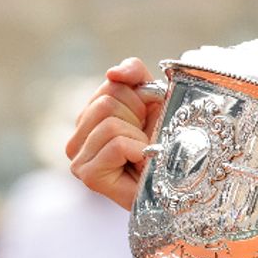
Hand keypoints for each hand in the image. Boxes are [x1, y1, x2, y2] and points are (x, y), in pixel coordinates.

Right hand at [67, 58, 163, 208]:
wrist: (180, 184)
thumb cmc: (166, 144)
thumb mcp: (154, 100)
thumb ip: (134, 74)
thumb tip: (113, 73)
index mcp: (88, 118)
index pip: (111, 85)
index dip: (140, 99)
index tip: (147, 121)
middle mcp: (76, 138)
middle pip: (107, 102)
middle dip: (138, 118)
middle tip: (146, 140)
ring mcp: (77, 158)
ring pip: (110, 123)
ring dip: (139, 137)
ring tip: (144, 154)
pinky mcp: (88, 175)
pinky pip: (116, 144)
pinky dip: (137, 151)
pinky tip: (141, 164)